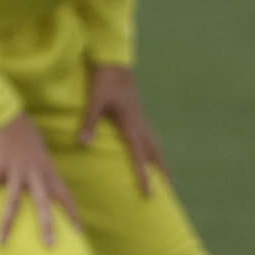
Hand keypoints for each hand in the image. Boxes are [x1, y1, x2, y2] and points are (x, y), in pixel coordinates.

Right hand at [0, 115, 81, 246]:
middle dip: (47, 225)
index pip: (64, 194)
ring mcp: (15, 170)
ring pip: (14, 201)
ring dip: (7, 223)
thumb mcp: (40, 150)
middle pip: (44, 202)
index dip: (72, 212)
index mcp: (47, 169)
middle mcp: (34, 172)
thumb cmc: (23, 130)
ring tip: (1, 242)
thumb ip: (43, 167)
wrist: (6, 112)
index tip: (80, 231)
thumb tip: (44, 180)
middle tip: (51, 246)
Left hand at [74, 64, 168, 196]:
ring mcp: (142, 119)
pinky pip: (151, 137)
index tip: (150, 193)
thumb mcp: (95, 101)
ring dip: (161, 162)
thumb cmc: (105, 80)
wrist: (115, 61)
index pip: (139, 155)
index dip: (145, 175)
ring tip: (166, 176)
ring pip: (156, 145)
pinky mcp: (139, 115)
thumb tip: (83, 143)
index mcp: (131, 124)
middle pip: (156, 153)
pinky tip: (151, 153)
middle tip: (171, 191)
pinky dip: (154, 150)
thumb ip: (90, 123)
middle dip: (163, 172)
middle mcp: (141, 124)